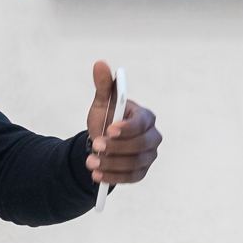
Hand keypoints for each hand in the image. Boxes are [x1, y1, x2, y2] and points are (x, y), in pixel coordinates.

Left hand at [84, 60, 160, 184]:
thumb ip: (104, 86)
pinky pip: (131, 178)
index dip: (127, 128)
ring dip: (111, 164)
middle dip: (117, 148)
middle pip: (141, 145)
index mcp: (145, 117)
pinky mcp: (141, 172)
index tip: (109, 130)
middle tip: (95, 146)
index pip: (141, 123)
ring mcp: (149, 156)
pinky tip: (97, 176)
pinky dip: (114, 178)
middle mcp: (152, 137)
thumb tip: (100, 64)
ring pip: (135, 163)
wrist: (102, 142)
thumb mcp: (103, 103)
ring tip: (90, 163)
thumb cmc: (107, 118)